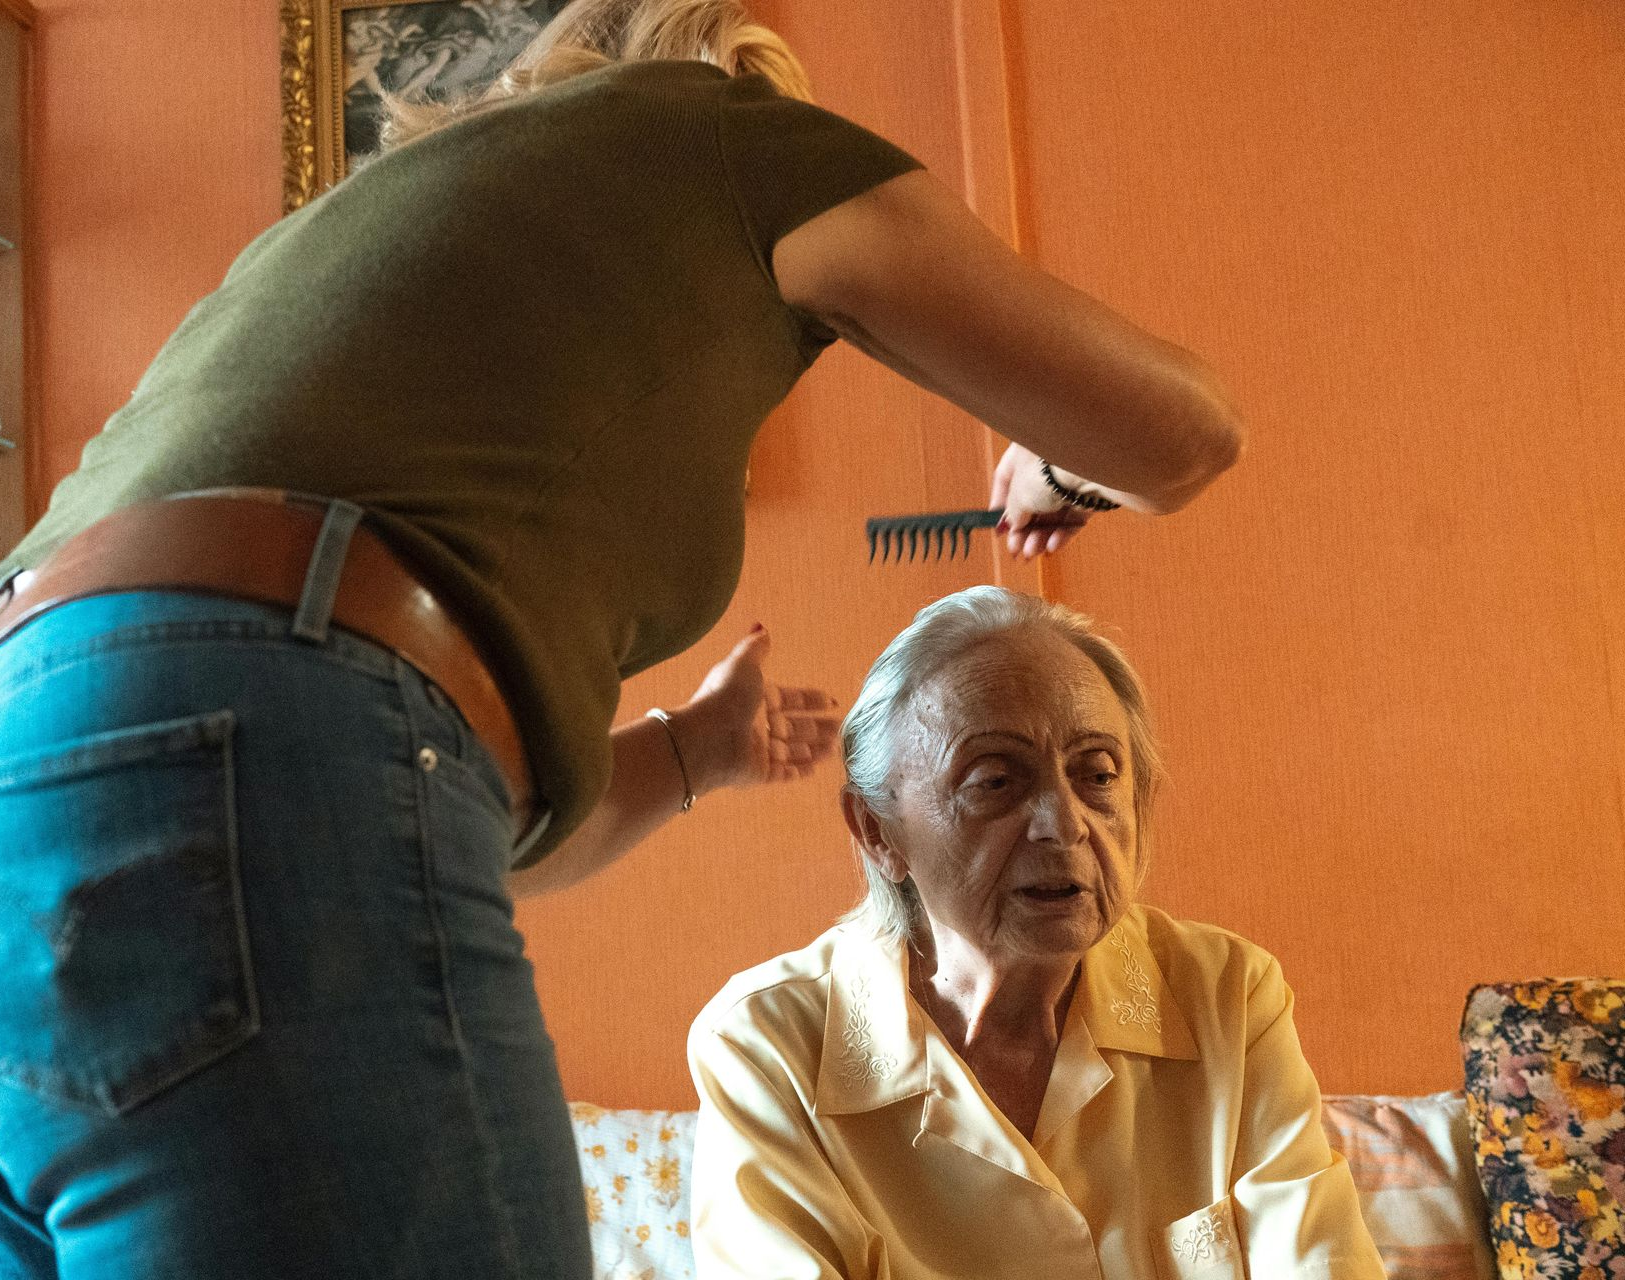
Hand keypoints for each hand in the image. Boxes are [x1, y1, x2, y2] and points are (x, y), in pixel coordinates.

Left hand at [678, 627, 840, 793]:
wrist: (705, 738)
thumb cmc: (725, 697)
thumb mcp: (742, 664)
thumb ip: (755, 648)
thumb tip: (761, 627)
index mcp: (756, 698)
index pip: (790, 699)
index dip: (810, 699)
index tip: (831, 702)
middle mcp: (757, 724)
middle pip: (794, 726)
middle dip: (818, 727)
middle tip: (841, 728)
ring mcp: (758, 750)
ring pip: (791, 750)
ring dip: (813, 749)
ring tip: (835, 748)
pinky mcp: (758, 773)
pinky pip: (781, 773)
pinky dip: (797, 772)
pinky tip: (814, 770)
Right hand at [989, 443, 1091, 559]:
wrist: (1089, 470)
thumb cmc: (1048, 473)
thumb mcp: (1018, 497)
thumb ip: (1013, 513)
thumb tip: (1013, 525)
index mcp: (1024, 451)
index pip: (1006, 479)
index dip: (1001, 506)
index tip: (1000, 529)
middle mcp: (1046, 462)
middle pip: (1031, 501)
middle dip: (1023, 530)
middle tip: (1016, 549)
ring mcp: (1068, 477)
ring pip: (1052, 513)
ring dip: (1040, 536)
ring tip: (1031, 552)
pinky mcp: (1090, 493)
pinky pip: (1072, 517)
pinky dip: (1062, 534)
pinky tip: (1052, 546)